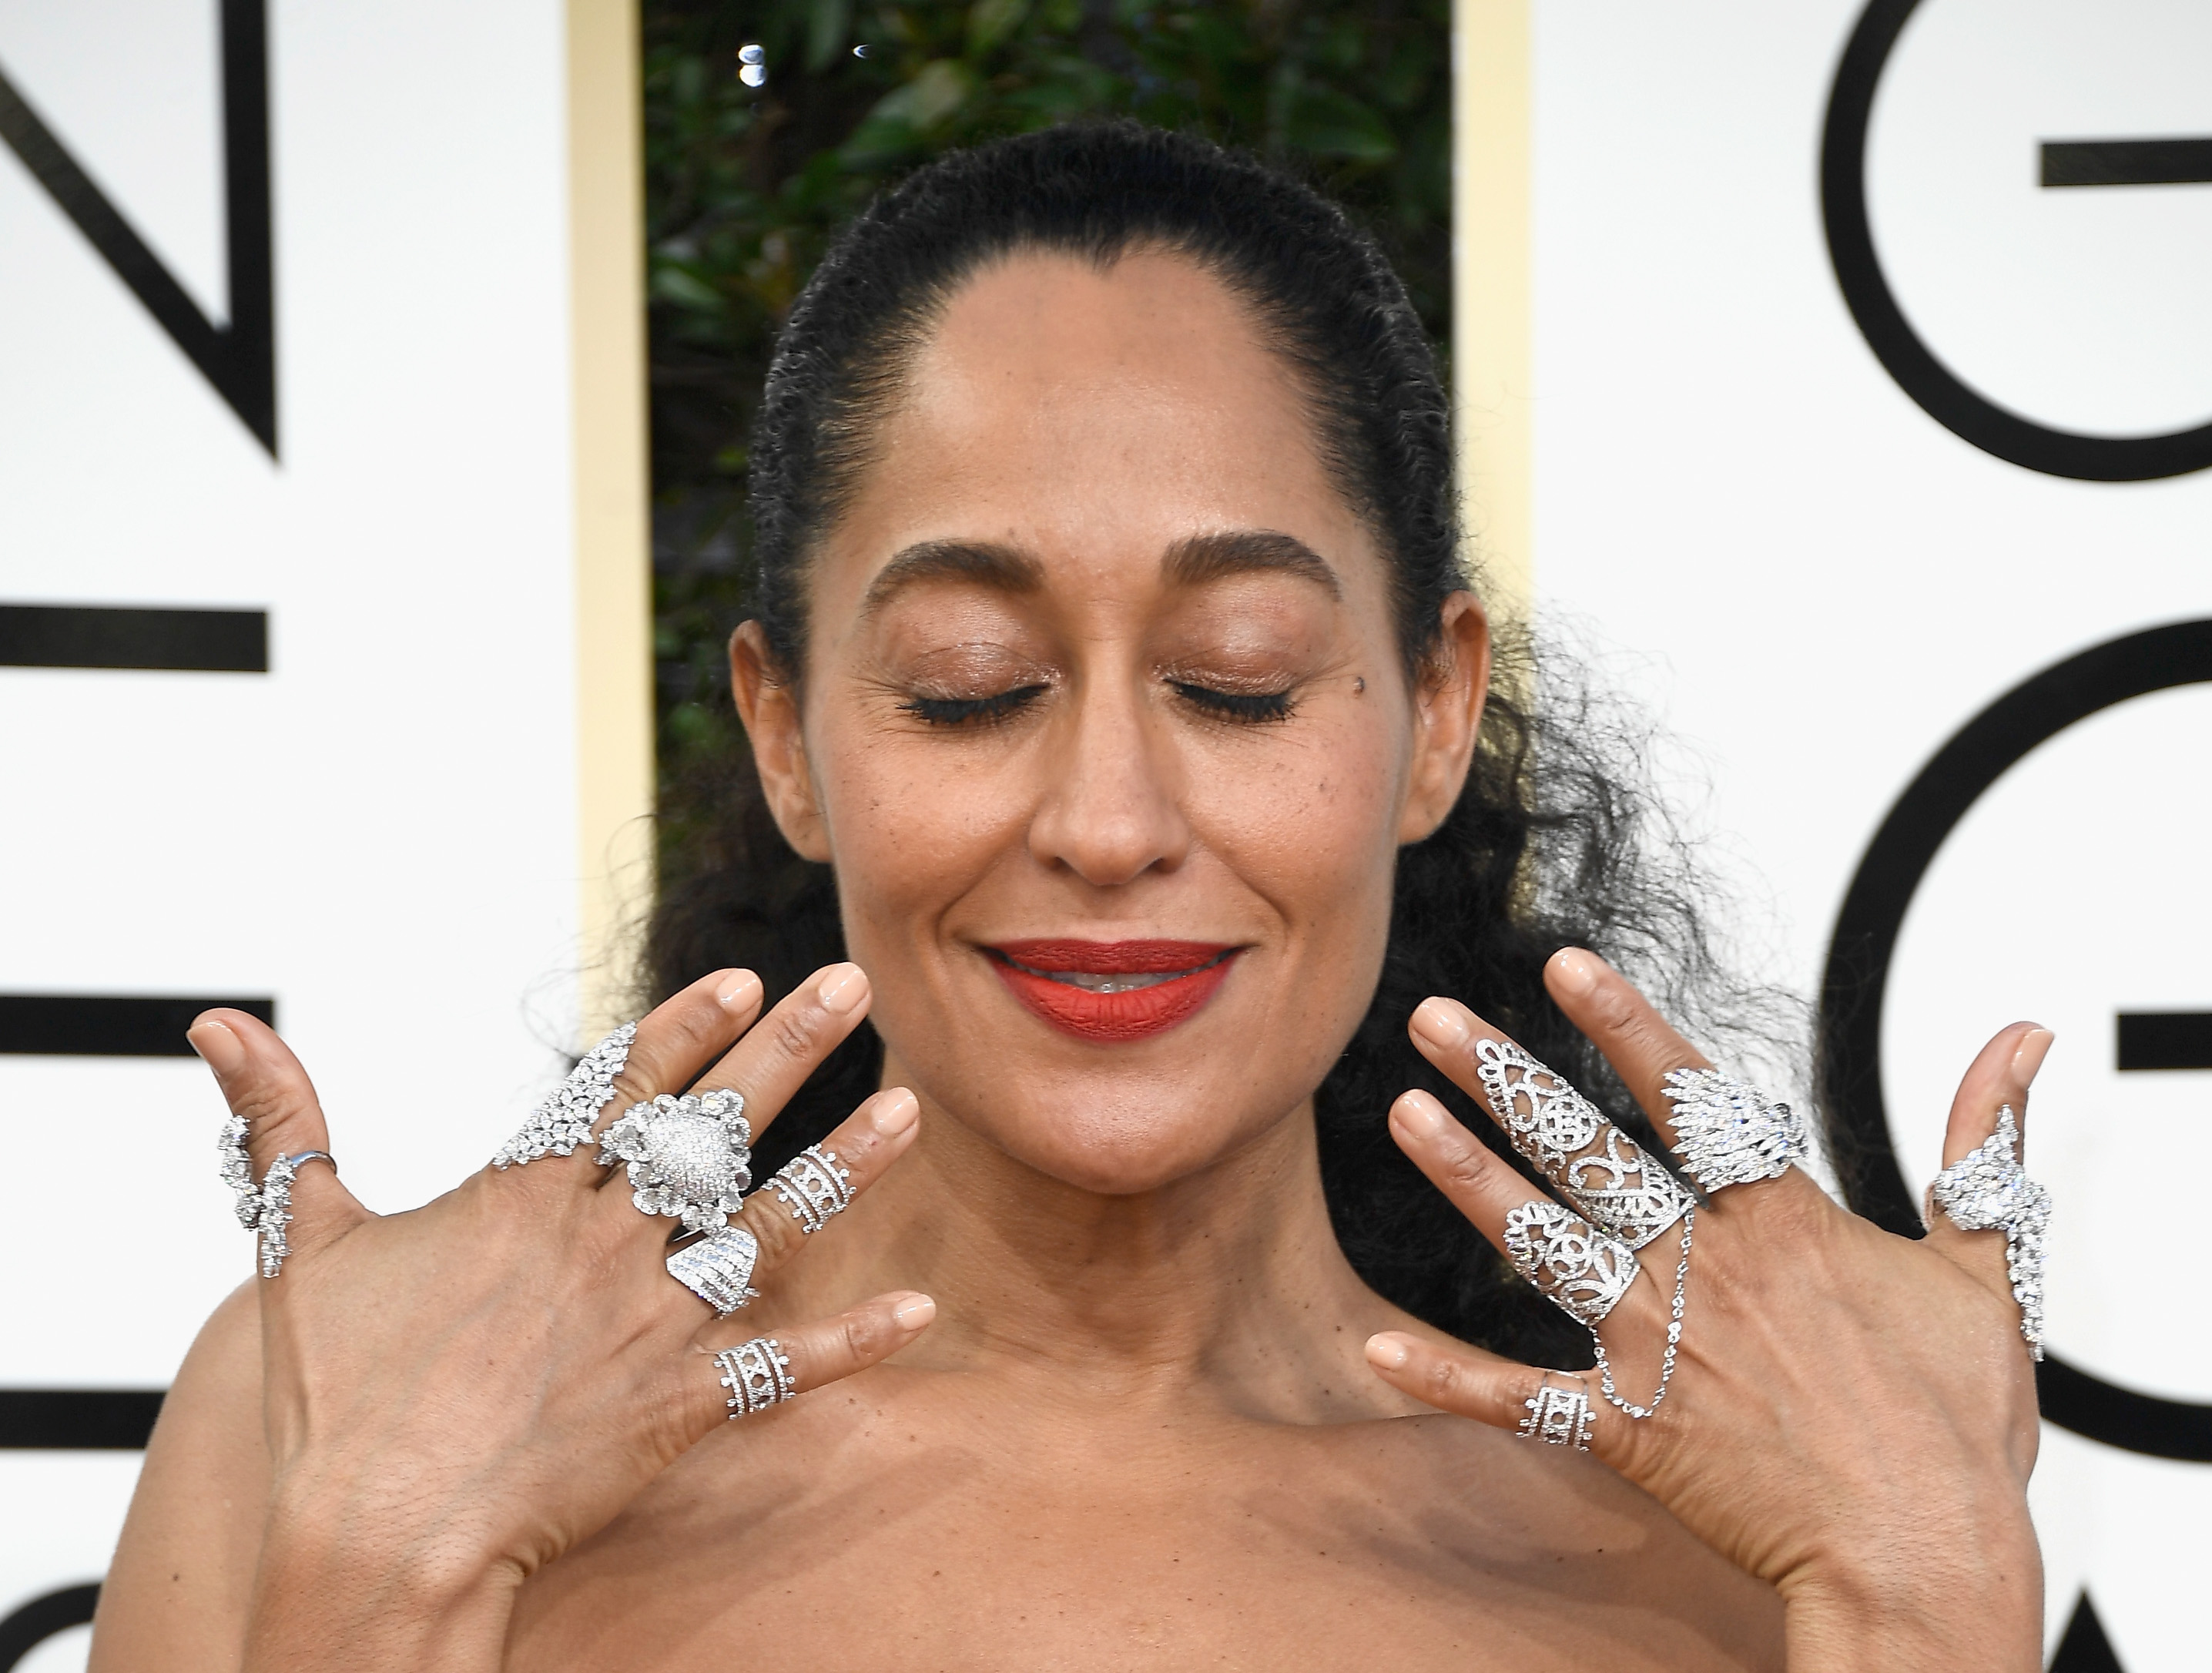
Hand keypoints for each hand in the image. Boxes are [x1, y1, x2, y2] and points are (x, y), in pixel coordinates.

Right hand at [188, 963, 932, 1671]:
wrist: (375, 1535)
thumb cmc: (336, 1395)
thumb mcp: (300, 1241)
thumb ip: (282, 1126)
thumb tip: (218, 1028)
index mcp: (525, 1197)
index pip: (620, 1087)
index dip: (684, 1028)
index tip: (743, 979)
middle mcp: (603, 1244)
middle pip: (713, 1127)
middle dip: (790, 1050)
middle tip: (855, 986)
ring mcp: (649, 1324)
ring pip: (768, 1226)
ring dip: (845, 1167)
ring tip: (910, 1108)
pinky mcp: (678, 1406)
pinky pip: (783, 1369)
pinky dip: (853, 1342)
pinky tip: (920, 1309)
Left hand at [1363, 948, 2044, 1671]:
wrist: (1925, 1556)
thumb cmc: (1959, 1425)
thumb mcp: (1988, 1269)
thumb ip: (1983, 1146)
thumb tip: (2021, 1041)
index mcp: (1780, 1224)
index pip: (1689, 1096)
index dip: (1623, 1024)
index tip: (1561, 963)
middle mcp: (1702, 1270)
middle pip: (1587, 1151)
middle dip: (1506, 1077)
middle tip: (1432, 1018)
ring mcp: (1656, 1349)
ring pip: (1540, 1244)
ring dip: (1466, 1179)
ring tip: (1404, 1115)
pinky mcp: (1627, 1430)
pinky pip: (1521, 1402)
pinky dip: (1448, 1382)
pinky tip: (1377, 1351)